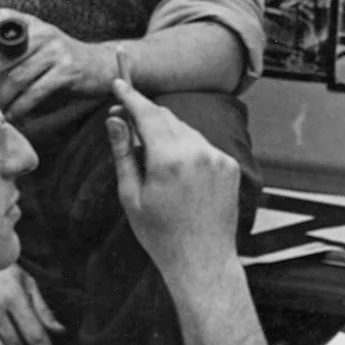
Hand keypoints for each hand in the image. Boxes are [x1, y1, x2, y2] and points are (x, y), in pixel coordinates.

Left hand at [0, 10, 123, 121]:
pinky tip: (13, 116)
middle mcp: (45, 32)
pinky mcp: (67, 71)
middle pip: (4, 56)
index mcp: (34, 24)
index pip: (3, 16)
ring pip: (17, 78)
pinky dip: (20, 107)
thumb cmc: (63, 61)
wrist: (102, 66)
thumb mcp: (41, 47)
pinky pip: (35, 91)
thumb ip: (15, 52)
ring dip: (1, 99)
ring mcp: (57, 51)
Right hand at [105, 76, 240, 277]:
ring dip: (167, 134)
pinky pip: (202, 146)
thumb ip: (124, 153)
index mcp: (169, 159)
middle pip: (167, 118)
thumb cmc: (160, 234)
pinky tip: (178, 174)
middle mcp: (198, 152)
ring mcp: (218, 158)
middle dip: (145, 115)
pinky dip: (187, 149)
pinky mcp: (230, 166)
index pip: (147, 113)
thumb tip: (115, 120)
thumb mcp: (132, 195)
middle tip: (124, 120)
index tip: (119, 83)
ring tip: (153, 162)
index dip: (131, 96)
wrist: (202, 260)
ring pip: (186, 131)